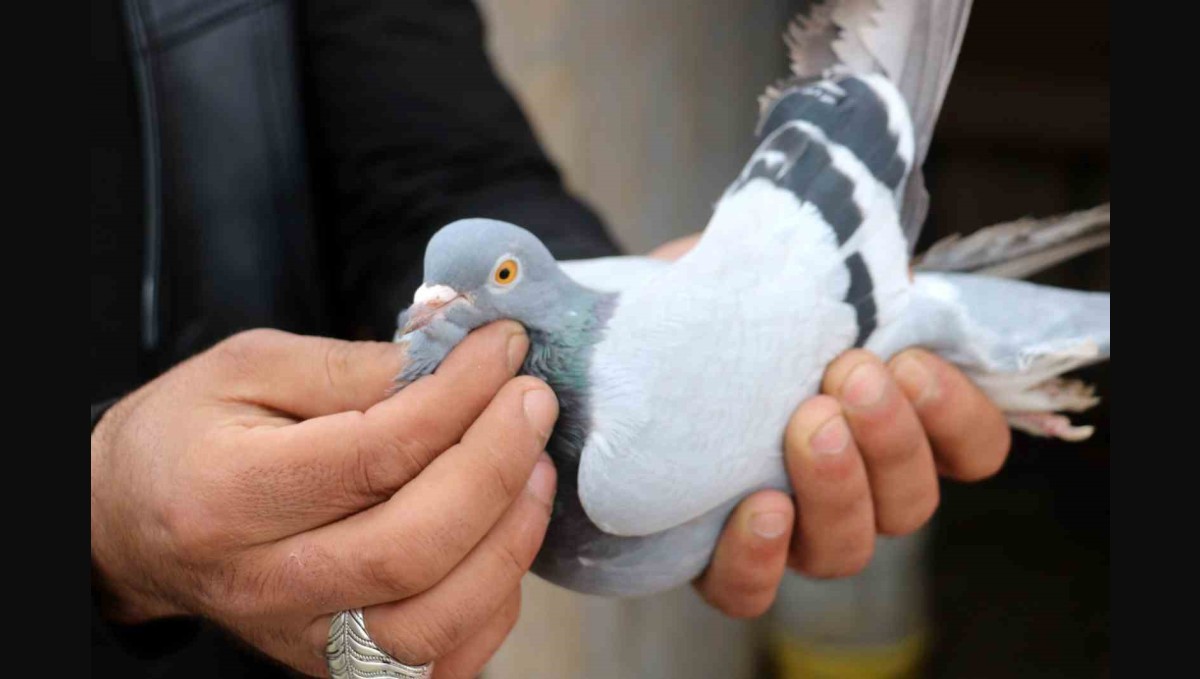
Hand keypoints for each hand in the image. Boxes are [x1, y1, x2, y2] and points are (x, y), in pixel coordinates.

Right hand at [91, 322, 559, 676]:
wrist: (135, 522)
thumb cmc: (192, 435)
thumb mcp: (250, 367)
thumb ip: (354, 367)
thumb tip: (457, 357)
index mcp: (228, 495)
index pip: (373, 454)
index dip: (459, 397)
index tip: (502, 350)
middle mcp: (264, 583)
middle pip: (411, 548)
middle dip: (496, 466)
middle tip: (533, 402)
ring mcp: (303, 638)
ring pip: (435, 621)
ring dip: (509, 539)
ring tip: (535, 467)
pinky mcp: (338, 666)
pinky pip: (442, 658)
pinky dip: (495, 599)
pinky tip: (506, 532)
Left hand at [646, 233, 1010, 617]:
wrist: (638, 326)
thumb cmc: (734, 302)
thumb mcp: (795, 273)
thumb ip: (850, 279)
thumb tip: (893, 268)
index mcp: (892, 425)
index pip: (971, 448)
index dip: (959, 417)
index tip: (913, 362)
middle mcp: (855, 488)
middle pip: (911, 502)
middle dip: (891, 438)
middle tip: (852, 376)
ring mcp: (791, 531)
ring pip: (845, 549)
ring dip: (838, 488)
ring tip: (808, 425)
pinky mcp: (719, 556)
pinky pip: (751, 591)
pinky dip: (760, 558)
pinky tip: (760, 508)